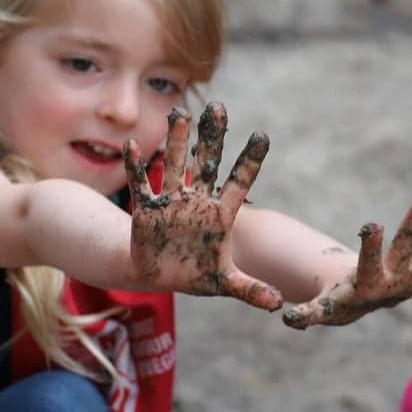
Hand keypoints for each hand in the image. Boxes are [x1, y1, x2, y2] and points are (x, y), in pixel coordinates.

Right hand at [124, 103, 283, 310]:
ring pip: (175, 166)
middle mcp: (197, 202)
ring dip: (177, 142)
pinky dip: (136, 167)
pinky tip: (134, 145)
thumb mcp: (224, 283)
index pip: (239, 183)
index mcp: (221, 215)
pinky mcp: (147, 210)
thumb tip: (277, 305)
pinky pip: (141, 185)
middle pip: (207, 164)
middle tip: (218, 107)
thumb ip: (250, 290)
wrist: (159, 275)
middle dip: (212, 137)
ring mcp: (172, 202)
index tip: (263, 136)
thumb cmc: (195, 274)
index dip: (250, 162)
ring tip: (180, 113)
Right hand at [282, 196, 411, 328]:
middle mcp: (395, 279)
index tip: (371, 224)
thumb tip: (287, 320)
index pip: (368, 261)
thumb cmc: (340, 300)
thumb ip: (310, 314)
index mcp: (368, 283)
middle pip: (404, 249)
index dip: (370, 244)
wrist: (366, 307)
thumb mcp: (324, 306)